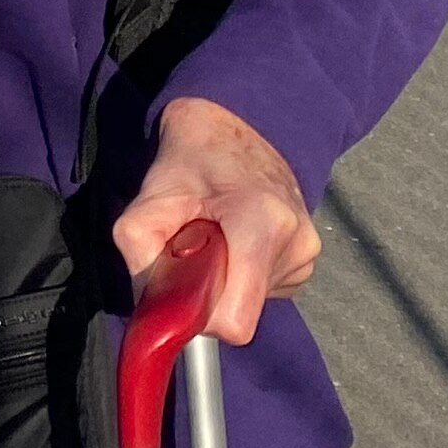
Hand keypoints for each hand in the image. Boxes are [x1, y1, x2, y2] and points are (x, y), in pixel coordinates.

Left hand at [111, 95, 315, 344]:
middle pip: (239, 312)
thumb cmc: (191, 159)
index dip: (201, 317)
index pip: (235, 320)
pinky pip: (265, 291)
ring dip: (226, 280)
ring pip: (251, 303)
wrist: (235, 126)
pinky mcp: (308, 259)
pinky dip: (242, 274)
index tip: (182, 287)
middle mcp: (296, 241)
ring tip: (219, 234)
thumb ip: (140, 250)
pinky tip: (237, 238)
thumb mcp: (151, 195)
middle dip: (209, 292)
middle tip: (196, 247)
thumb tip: (153, 309)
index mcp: (262, 222)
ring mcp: (307, 253)